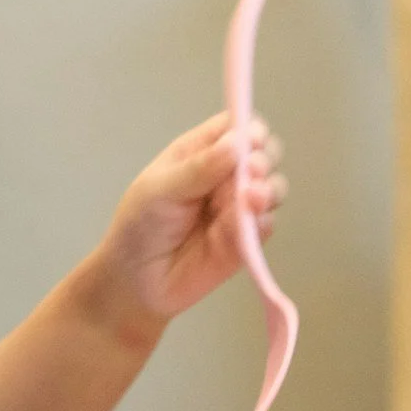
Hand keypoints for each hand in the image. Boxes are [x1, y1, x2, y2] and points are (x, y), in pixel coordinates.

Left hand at [83, 111, 286, 339]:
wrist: (136, 283)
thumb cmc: (139, 227)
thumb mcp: (160, 190)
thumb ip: (199, 168)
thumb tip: (238, 143)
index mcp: (201, 153)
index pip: (236, 127)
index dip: (248, 129)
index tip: (250, 140)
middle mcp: (226, 176)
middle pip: (263, 153)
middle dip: (264, 159)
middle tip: (252, 171)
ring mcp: (239, 207)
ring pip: (273, 187)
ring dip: (269, 189)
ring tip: (253, 198)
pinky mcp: (247, 239)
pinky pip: (266, 225)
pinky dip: (262, 221)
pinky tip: (248, 224)